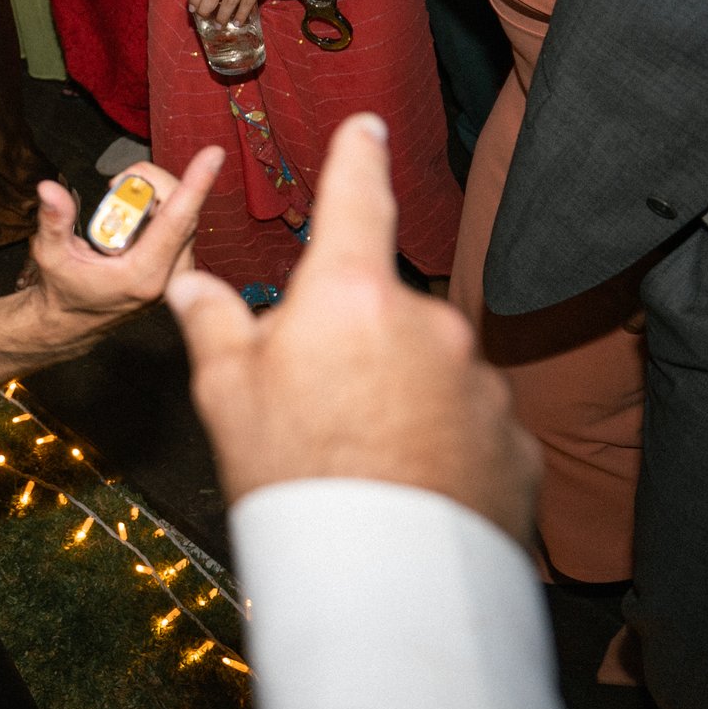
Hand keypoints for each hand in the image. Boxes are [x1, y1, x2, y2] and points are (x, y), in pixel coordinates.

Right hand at [19, 150, 222, 343]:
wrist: (76, 320)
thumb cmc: (65, 288)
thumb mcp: (50, 256)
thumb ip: (53, 221)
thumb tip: (49, 189)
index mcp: (142, 275)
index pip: (175, 221)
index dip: (195, 185)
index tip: (212, 155)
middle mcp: (169, 275)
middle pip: (181, 209)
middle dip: (150, 183)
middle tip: (111, 186)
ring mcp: (179, 271)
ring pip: (183, 213)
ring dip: (152, 196)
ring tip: (115, 210)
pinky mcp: (181, 265)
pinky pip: (181, 221)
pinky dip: (159, 207)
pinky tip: (132, 221)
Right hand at [166, 115, 539, 541]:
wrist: (378, 582)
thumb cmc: (289, 476)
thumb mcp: (226, 393)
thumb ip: (215, 324)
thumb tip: (192, 285)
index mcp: (351, 295)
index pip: (356, 200)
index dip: (357, 156)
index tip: (366, 126)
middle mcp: (427, 322)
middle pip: (384, 309)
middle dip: (355, 341)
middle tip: (314, 405)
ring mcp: (480, 382)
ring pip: (431, 369)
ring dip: (402, 394)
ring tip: (361, 459)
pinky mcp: (515, 441)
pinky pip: (469, 424)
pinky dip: (441, 443)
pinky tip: (408, 484)